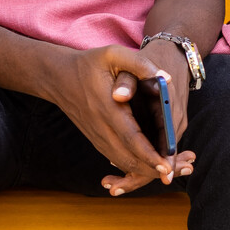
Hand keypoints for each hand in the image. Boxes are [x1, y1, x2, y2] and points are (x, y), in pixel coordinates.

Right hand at [38, 46, 192, 194]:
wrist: (57, 77)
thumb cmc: (88, 63)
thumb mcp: (114, 53)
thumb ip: (140, 63)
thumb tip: (165, 78)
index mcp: (107, 107)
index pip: (131, 137)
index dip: (149, 154)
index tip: (166, 166)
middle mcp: (100, 126)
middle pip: (126, 155)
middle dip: (149, 169)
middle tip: (172, 176)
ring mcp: (96, 134)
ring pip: (119, 159)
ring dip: (141, 171)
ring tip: (165, 174)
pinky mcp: (95, 137)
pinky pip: (113, 155)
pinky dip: (129, 165)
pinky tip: (146, 168)